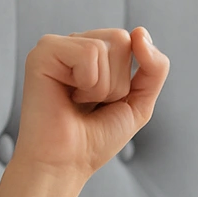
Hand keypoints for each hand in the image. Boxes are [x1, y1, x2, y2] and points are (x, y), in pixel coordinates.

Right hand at [10, 27, 169, 179]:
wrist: (66, 164)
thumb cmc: (96, 138)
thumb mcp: (138, 103)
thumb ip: (154, 69)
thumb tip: (140, 32)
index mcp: (94, 53)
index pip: (131, 41)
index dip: (129, 79)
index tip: (106, 102)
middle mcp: (74, 44)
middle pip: (121, 39)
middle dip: (118, 82)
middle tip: (92, 104)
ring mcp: (57, 46)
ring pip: (106, 47)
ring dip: (103, 87)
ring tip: (79, 102)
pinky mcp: (43, 53)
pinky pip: (88, 52)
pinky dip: (88, 83)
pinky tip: (68, 96)